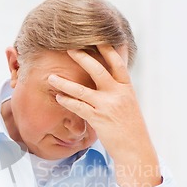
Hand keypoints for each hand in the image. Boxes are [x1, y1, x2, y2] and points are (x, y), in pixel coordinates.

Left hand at [48, 45, 161, 186]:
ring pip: (81, 90)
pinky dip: (66, 101)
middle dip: (82, 57)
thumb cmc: (131, 129)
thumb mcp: (129, 105)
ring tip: (51, 77)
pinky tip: (58, 97)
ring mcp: (107, 106)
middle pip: (98, 70)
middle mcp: (118, 94)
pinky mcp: (98, 119)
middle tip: (69, 48)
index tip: (97, 37)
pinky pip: (78, 107)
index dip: (107, 49)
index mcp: (127, 88)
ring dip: (64, 83)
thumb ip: (118, 91)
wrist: (135, 149)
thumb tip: (107, 80)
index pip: (117, 63)